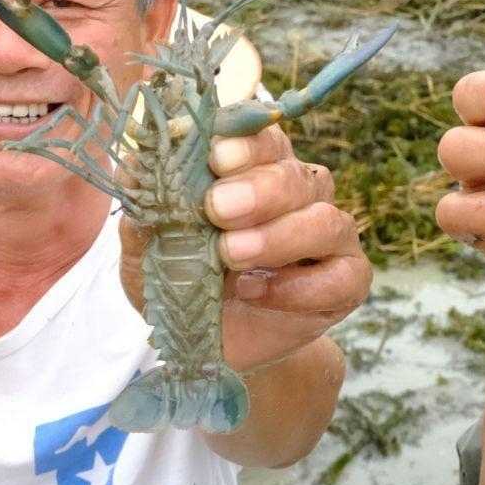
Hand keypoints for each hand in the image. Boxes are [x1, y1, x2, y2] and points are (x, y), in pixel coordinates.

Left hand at [117, 125, 370, 373]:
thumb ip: (146, 206)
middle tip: (218, 208)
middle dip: (258, 189)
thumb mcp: (147, 247)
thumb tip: (138, 162)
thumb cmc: (182, 281)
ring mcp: (329, 236)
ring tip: (232, 253)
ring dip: (278, 236)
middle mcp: (300, 194)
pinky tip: (256, 293)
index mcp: (256, 168)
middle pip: (295, 175)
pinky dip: (299, 286)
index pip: (263, 137)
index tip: (217, 156)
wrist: (208, 346)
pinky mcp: (346, 281)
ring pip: (326, 220)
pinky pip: (342, 275)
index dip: (246, 141)